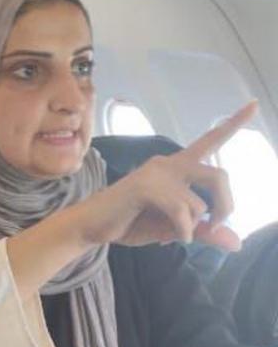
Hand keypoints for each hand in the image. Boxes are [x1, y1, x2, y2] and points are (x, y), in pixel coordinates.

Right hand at [76, 102, 256, 249]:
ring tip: (173, 232)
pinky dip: (181, 232)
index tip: (254, 104)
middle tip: (216, 226)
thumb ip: (206, 232)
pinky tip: (166, 238)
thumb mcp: (176, 229)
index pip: (210, 141)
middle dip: (226, 206)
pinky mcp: (145, 187)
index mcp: (177, 167)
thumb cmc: (132, 222)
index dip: (233, 124)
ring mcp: (157, 173)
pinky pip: (182, 213)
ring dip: (192, 227)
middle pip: (219, 176)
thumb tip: (237, 243)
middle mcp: (169, 163)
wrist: (92, 226)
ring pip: (200, 204)